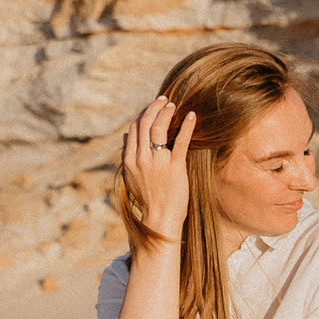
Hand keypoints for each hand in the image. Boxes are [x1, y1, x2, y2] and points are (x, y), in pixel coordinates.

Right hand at [119, 96, 195, 244]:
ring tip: (173, 105)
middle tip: (164, 100)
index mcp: (130, 160)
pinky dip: (186, 126)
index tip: (152, 108)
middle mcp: (141, 159)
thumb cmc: (148, 199)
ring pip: (158, 128)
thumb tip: (126, 137)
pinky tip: (191, 116)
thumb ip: (128, 156)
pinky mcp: (175, 167)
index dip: (143, 115)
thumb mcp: (131, 177)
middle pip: (144, 124)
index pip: (134, 129)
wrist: (159, 218)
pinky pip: (180, 141)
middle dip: (153, 108)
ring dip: (165, 113)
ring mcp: (158, 162)